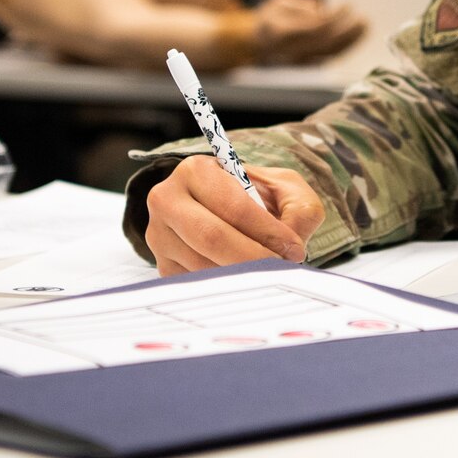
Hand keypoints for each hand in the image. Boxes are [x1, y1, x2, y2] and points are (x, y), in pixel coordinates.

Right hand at [144, 159, 326, 275]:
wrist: (227, 210)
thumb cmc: (256, 196)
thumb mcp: (284, 188)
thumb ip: (298, 210)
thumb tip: (292, 247)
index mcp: (196, 171)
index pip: (233, 206)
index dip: (267, 231)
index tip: (293, 248)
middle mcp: (168, 200)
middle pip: (212, 238)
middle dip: (254, 258)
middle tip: (282, 267)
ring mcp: (159, 236)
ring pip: (204, 266)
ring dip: (242, 275)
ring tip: (267, 271)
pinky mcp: (163, 266)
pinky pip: (197, 284)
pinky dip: (227, 287)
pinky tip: (244, 279)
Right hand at [252, 0, 366, 63]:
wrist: (255, 41)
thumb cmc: (269, 16)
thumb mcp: (279, 1)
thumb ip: (300, 4)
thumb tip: (322, 10)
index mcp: (280, 32)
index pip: (314, 27)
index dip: (334, 17)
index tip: (348, 4)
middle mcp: (289, 51)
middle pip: (326, 42)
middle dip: (347, 30)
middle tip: (364, 18)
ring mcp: (298, 62)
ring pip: (330, 54)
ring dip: (351, 41)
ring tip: (364, 27)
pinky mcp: (306, 66)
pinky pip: (329, 59)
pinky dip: (345, 49)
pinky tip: (356, 39)